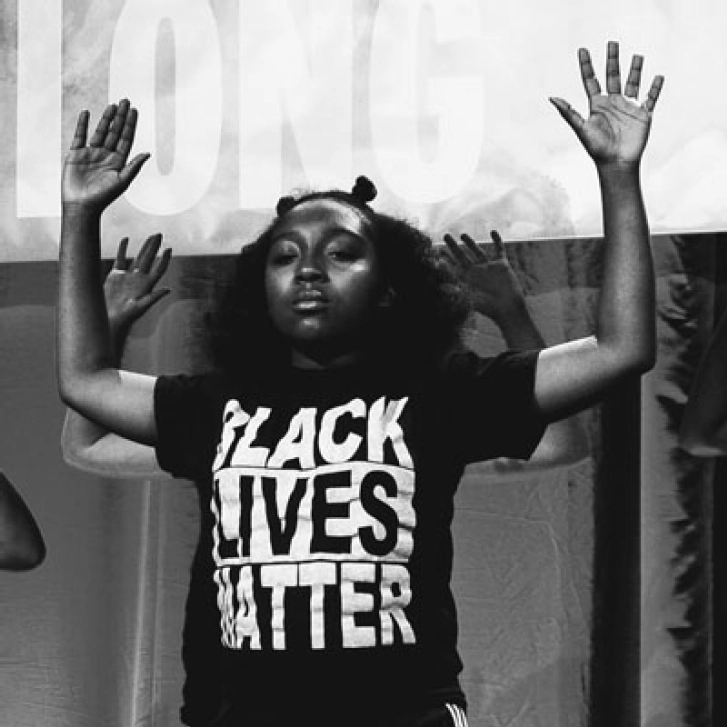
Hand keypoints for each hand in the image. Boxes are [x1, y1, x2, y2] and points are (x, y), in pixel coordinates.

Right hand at [62, 99, 148, 210]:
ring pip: (100, 131)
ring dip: (106, 118)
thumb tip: (148, 153)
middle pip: (115, 132)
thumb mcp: (122, 181)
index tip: (134, 111)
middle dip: (121, 117)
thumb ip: (134, 166)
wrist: (82, 205)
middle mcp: (106, 155)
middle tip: (126, 100)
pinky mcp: (76, 154)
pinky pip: (79, 136)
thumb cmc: (104, 196)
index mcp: (118, 161)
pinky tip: (86, 113)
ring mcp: (91, 153)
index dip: (130, 125)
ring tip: (112, 105)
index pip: (126, 139)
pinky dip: (82, 124)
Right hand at [105, 234, 171, 334]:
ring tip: (151, 236)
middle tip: (160, 234)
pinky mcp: (116, 276)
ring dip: (144, 247)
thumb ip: (154, 297)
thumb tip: (168, 289)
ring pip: (138, 257)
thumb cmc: (127, 316)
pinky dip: (122, 249)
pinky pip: (120, 259)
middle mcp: (139, 279)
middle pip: (149, 259)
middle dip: (154, 246)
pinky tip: (126, 239)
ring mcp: (128, 276)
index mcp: (147, 285)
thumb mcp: (141, 307)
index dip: (164, 259)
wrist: (110, 318)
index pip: (159, 269)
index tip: (169, 248)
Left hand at [443, 230, 526, 323]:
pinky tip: (492, 231)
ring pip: (478, 251)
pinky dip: (497, 241)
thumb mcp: (469, 298)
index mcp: (467, 279)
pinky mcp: (502, 265)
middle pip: (463, 256)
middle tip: (446, 236)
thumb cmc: (488, 307)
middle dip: (454, 246)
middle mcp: (476, 272)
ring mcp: (489, 267)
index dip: (445, 257)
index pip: (453, 265)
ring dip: (471, 243)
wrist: (508, 308)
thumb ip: (456, 290)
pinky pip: (499, 250)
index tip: (437, 249)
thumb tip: (440, 286)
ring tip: (463, 234)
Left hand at [550, 41, 663, 166]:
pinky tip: (658, 77)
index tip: (582, 50)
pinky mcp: (643, 114)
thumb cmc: (597, 149)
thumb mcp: (581, 128)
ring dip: (635, 69)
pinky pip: (651, 97)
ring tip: (637, 56)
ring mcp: (629, 107)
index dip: (586, 66)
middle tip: (612, 43)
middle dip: (612, 60)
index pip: (591, 80)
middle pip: (612, 76)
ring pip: (633, 82)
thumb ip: (568, 113)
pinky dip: (655, 87)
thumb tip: (551, 97)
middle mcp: (612, 102)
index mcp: (597, 105)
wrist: (616, 164)